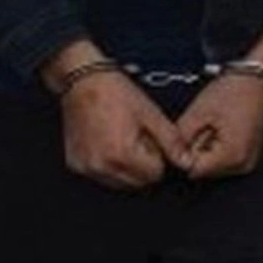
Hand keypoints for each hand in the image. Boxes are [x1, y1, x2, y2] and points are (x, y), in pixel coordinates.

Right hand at [43, 41, 186, 189]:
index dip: (158, 156)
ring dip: (127, 167)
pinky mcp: (76, 164)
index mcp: (121, 155)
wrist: (83, 80)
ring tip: (123, 138)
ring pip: (119, 182)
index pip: (154, 175)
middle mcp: (101, 166)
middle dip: (144, 164)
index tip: (152, 139)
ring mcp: (86, 167)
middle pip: (137, 183)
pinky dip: (109, 165)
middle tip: (138, 138)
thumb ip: (172, 142)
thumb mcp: (151, 114)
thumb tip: (186, 162)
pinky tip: (109, 142)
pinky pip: (101, 175)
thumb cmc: (116, 93)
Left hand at [173, 28, 262, 180]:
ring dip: (207, 148)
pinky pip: (225, 159)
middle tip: (205, 123)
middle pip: (205, 169)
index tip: (189, 132)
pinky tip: (223, 128)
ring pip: (214, 165)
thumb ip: (181, 139)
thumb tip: (171, 156)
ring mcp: (249, 162)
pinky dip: (218, 146)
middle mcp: (244, 165)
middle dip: (197, 149)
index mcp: (233, 156)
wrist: (259, 78)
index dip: (185, 152)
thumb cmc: (232, 90)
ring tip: (215, 124)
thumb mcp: (199, 112)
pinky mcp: (250, 155)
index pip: (194, 169)